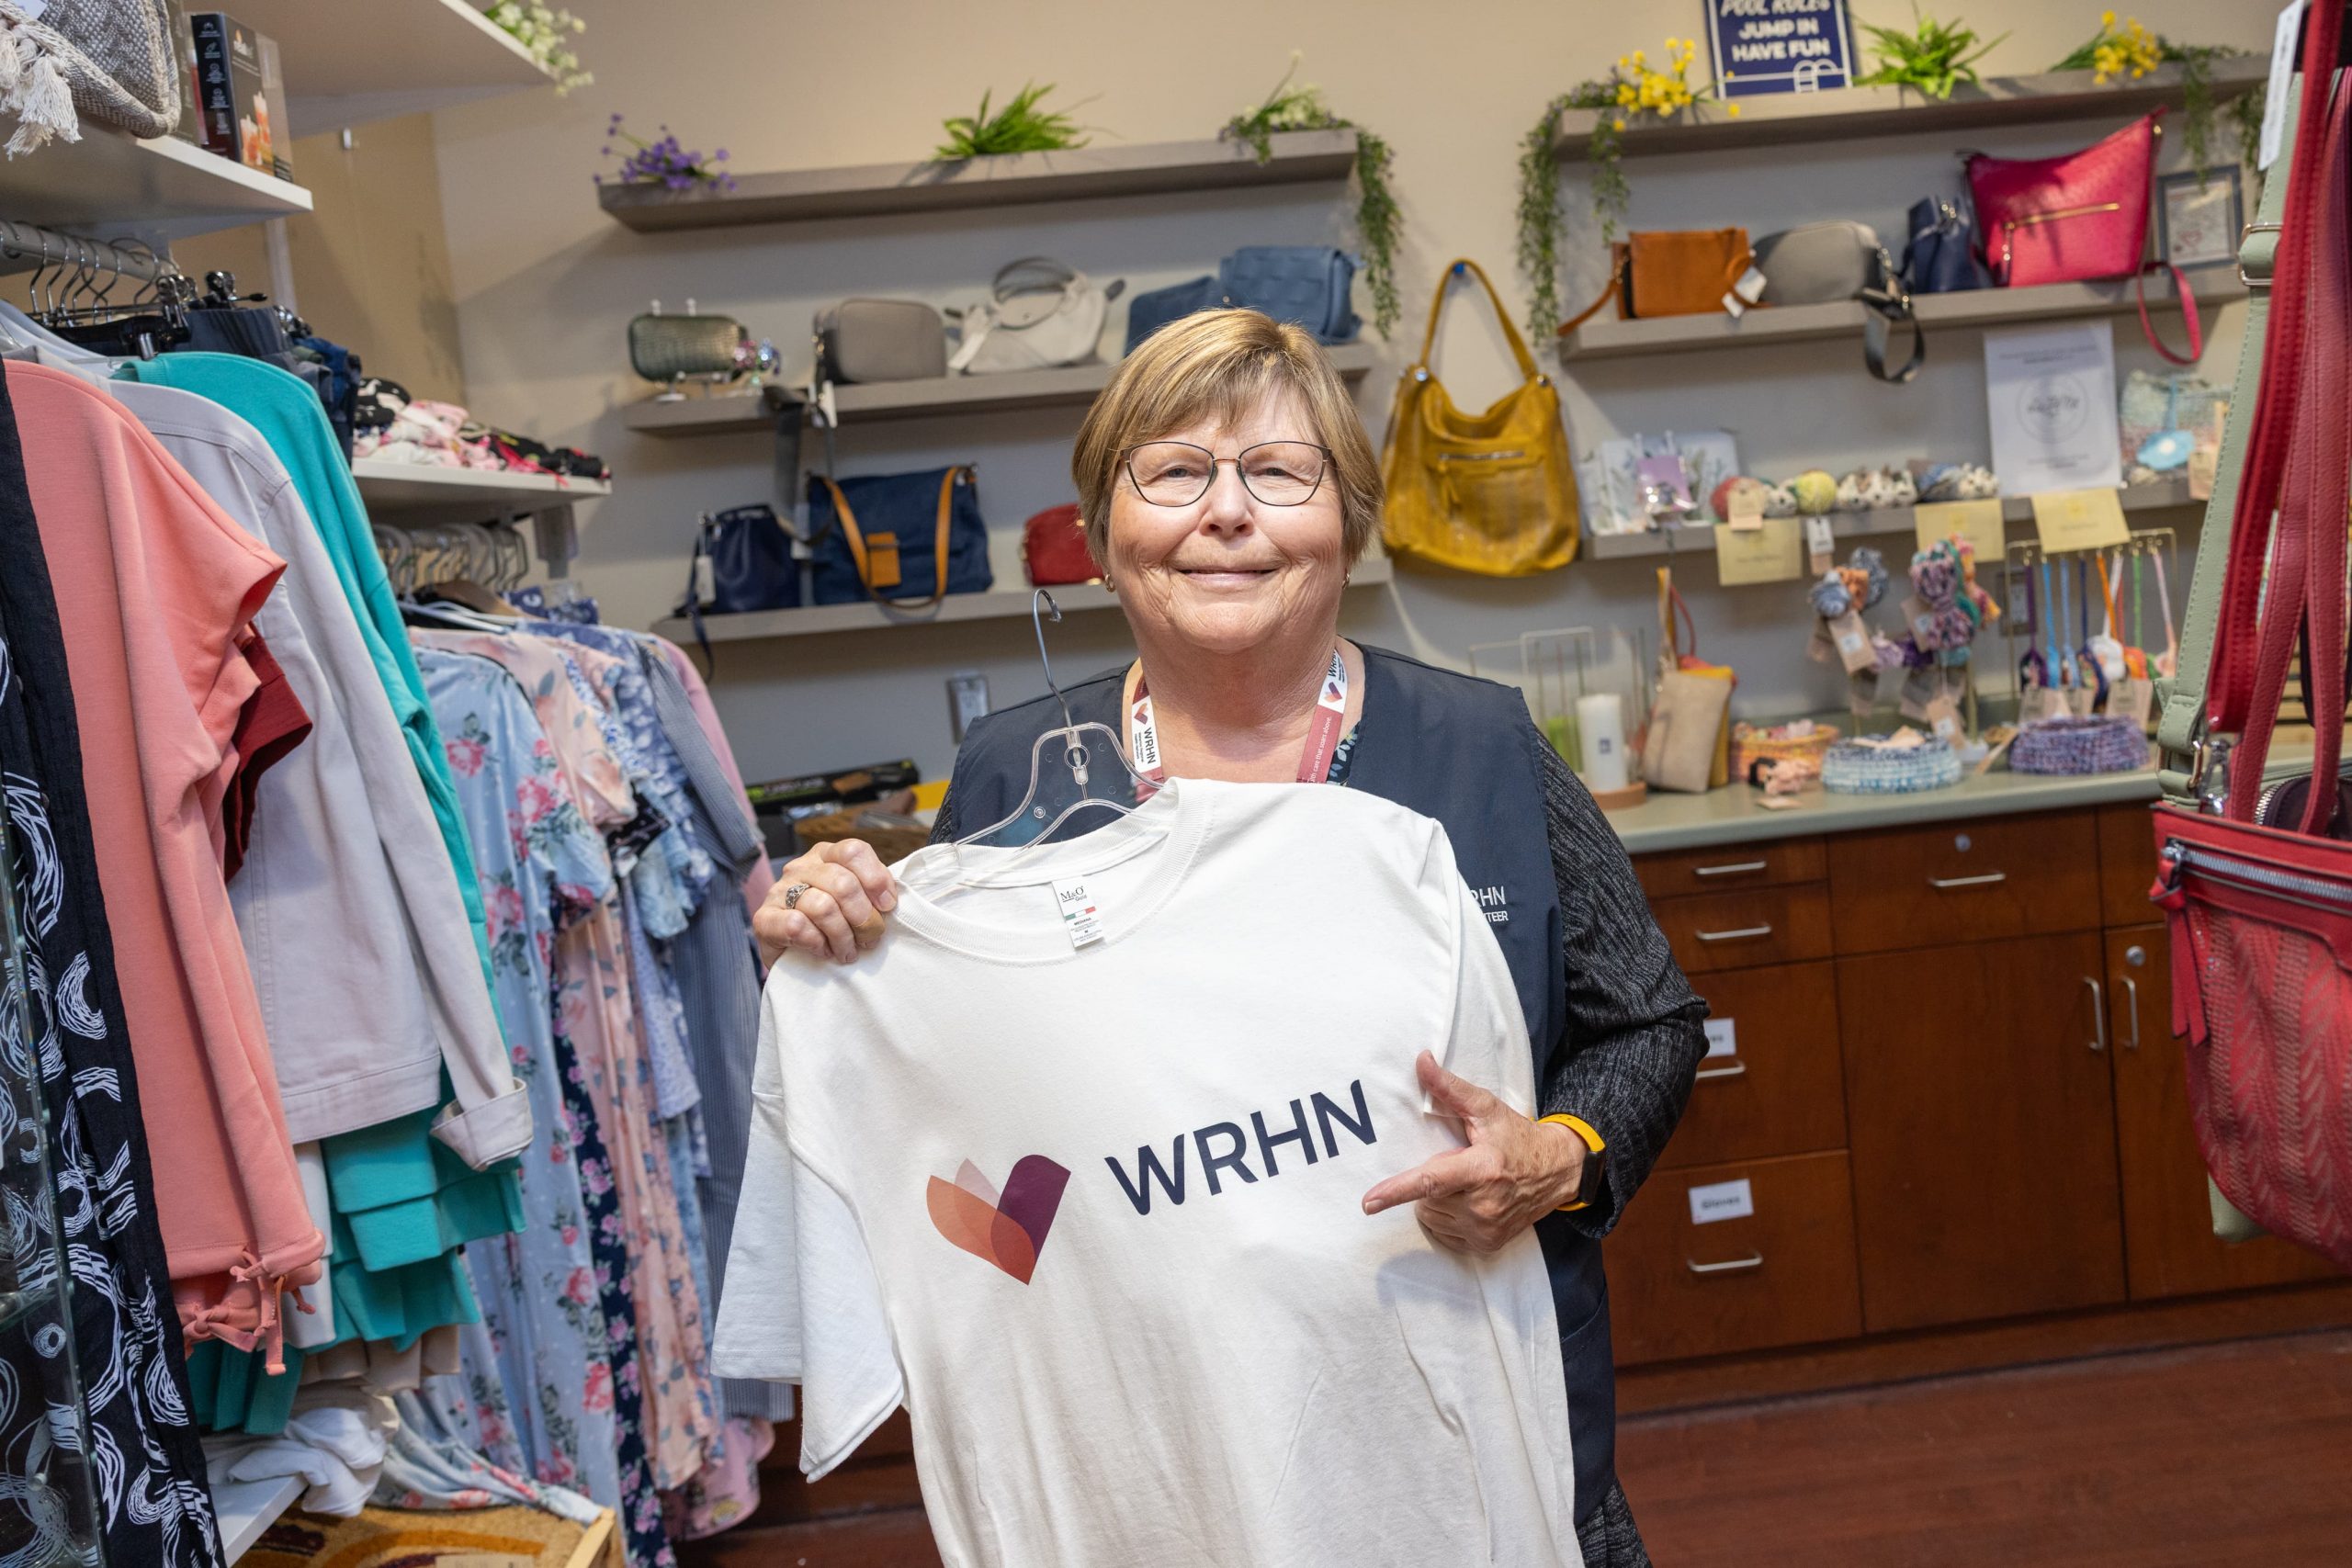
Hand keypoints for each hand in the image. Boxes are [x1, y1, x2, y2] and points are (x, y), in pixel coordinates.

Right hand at [753, 840, 895, 966]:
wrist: (795, 959)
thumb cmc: (833, 927)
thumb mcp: (858, 903)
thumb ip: (873, 892)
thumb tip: (887, 900)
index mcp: (826, 856)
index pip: (853, 851)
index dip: (875, 880)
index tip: (886, 907)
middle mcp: (801, 867)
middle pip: (843, 883)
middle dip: (864, 918)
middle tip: (869, 940)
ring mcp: (779, 891)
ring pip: (823, 907)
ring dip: (843, 937)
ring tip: (847, 952)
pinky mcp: (764, 918)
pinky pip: (796, 926)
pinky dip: (817, 943)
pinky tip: (822, 951)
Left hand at [1360, 1052, 1584, 1255]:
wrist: (1558, 1172)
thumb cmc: (1518, 1137)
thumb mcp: (1487, 1109)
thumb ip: (1450, 1088)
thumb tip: (1421, 1061)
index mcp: (1481, 1169)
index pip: (1431, 1182)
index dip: (1396, 1191)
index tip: (1368, 1203)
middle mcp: (1484, 1205)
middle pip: (1427, 1198)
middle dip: (1434, 1179)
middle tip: (1463, 1165)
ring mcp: (1486, 1229)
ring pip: (1432, 1216)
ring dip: (1439, 1200)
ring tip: (1470, 1184)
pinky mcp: (1487, 1244)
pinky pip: (1445, 1233)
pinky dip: (1449, 1217)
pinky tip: (1472, 1203)